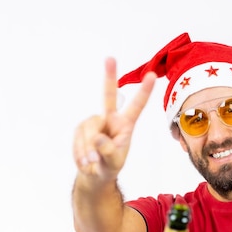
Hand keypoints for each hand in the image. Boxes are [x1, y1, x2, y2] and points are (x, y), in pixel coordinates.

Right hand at [73, 57, 155, 181]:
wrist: (94, 173)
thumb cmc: (109, 166)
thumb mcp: (114, 163)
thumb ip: (109, 152)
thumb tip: (98, 137)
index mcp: (125, 125)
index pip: (136, 107)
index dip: (144, 92)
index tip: (153, 75)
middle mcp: (110, 119)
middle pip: (108, 97)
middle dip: (109, 77)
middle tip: (110, 58)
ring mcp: (95, 123)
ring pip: (89, 130)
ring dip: (88, 150)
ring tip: (92, 162)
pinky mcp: (81, 128)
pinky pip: (78, 139)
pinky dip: (80, 153)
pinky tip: (85, 160)